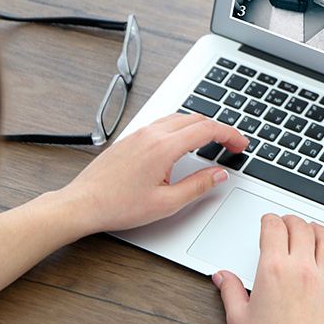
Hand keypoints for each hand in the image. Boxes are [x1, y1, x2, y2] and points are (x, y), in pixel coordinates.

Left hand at [58, 113, 248, 234]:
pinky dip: (182, 127)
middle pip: (195, 118)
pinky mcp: (130, 138)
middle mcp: (151, 134)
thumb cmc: (117, 206)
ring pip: (178, 117)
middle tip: (232, 144)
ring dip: (200, 125)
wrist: (82, 204)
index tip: (241, 144)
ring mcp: (139, 133)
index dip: (230, 135)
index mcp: (163, 147)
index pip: (207, 130)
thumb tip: (218, 174)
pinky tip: (183, 142)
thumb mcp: (166, 203)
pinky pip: (162, 123)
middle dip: (219, 129)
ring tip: (212, 141)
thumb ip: (198, 186)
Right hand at [215, 214, 323, 323]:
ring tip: (312, 229)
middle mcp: (302, 269)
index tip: (269, 221)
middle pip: (301, 228)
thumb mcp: (239, 319)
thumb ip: (230, 291)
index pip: (274, 228)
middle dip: (292, 220)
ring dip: (318, 229)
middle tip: (288, 223)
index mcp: (274, 270)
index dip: (270, 220)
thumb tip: (222, 276)